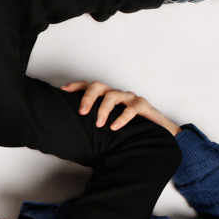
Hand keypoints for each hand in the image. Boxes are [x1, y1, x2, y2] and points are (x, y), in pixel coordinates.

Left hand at [60, 81, 180, 135]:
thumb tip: (74, 132)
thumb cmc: (128, 127)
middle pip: (98, 86)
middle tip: (82, 112)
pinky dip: (121, 118)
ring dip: (103, 109)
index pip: (88, 86)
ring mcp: (128, 98)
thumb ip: (95, 123)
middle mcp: (115, 94)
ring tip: (99, 124)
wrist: (156, 132)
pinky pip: (131, 108)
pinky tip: (115, 127)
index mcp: (105, 96)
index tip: (63, 91)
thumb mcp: (108, 123)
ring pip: (112, 95)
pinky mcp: (142, 105)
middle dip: (88, 97)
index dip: (75, 86)